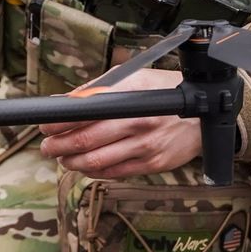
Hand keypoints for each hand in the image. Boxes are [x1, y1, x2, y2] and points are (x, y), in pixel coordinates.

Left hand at [37, 66, 201, 178]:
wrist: (205, 115)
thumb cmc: (164, 92)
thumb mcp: (134, 78)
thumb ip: (98, 89)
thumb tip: (63, 101)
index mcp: (131, 93)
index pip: (84, 111)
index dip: (59, 123)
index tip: (45, 127)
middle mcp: (138, 120)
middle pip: (86, 139)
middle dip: (59, 146)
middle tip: (46, 147)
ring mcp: (146, 145)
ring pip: (97, 161)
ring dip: (72, 162)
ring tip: (63, 159)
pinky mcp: (153, 164)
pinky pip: (115, 173)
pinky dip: (94, 172)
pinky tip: (85, 167)